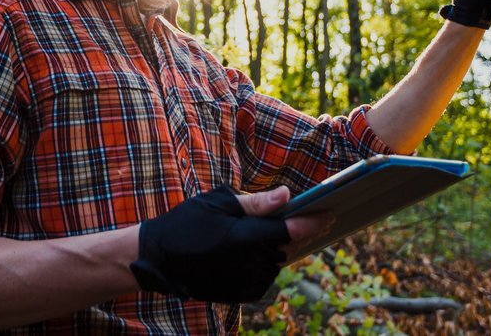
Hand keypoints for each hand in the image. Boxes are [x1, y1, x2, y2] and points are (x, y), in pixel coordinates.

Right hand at [130, 185, 332, 303]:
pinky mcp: (241, 294)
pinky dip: (262, 264)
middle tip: (280, 218)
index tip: (330, 212)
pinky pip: (265, 277)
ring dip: (274, 249)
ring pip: (276, 262)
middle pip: (286, 246)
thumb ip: (255, 203)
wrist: (159, 259)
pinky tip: (243, 253)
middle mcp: (250, 263)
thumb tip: (287, 196)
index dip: (314, 221)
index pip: (292, 230)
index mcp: (246, 237)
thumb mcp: (218, 203)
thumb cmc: (187, 223)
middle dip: (289, 232)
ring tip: (250, 236)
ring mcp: (246, 282)